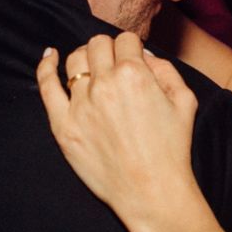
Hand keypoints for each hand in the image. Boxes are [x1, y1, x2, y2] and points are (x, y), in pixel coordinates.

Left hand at [36, 33, 200, 231]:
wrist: (152, 192)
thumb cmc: (172, 149)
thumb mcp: (185, 101)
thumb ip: (165, 69)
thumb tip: (143, 54)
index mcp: (134, 74)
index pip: (126, 39)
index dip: (131, 47)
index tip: (132, 59)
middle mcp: (104, 84)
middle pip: (98, 44)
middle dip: (109, 49)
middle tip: (114, 65)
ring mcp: (80, 105)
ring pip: (75, 60)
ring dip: (85, 58)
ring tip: (91, 68)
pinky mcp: (63, 126)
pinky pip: (47, 86)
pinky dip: (47, 66)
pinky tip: (50, 57)